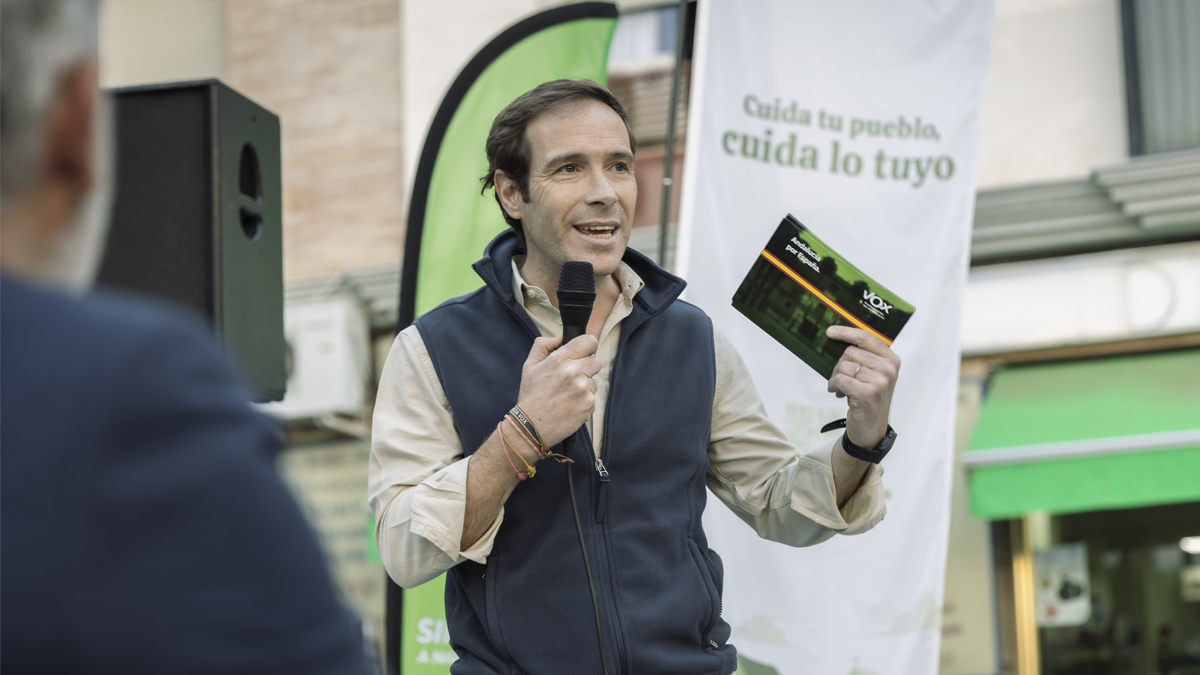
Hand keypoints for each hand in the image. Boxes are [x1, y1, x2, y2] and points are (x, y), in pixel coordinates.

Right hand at [516, 335, 601, 447]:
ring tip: (566, 396)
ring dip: (584, 387)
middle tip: (570, 379)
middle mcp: (573, 372)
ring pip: (594, 381)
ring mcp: (583, 389)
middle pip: (596, 361)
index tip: (582, 353)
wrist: (531, 426)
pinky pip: (593, 397)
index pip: (589, 341)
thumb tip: (560, 337)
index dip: (586, 346)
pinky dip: (584, 402)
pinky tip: (569, 406)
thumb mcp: (530, 365)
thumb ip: (544, 345)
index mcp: (559, 359)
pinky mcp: (589, 404)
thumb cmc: (531, 396)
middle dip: (586, 368)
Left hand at [826, 326, 900, 448]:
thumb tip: (837, 337)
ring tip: (841, 388)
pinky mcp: (867, 393)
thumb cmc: (869, 398)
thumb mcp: (873, 375)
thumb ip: (864, 357)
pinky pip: (840, 379)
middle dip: (839, 365)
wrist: (872, 427)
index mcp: (891, 359)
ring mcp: (880, 381)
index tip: (830, 332)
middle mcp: (889, 369)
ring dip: (835, 377)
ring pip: (843, 366)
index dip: (846, 332)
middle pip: (850, 353)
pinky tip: (837, 393)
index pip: (866, 338)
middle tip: (840, 378)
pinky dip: (834, 385)